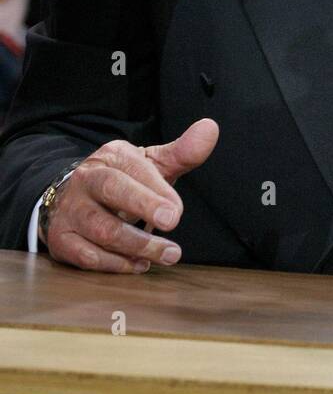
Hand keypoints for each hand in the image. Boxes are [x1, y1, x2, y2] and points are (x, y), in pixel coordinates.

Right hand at [41, 119, 218, 273]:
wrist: (74, 200)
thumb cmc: (124, 182)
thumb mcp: (151, 165)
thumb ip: (181, 153)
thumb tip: (210, 128)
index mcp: (112, 157)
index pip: (135, 168)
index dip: (157, 191)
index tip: (177, 211)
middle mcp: (87, 179)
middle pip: (112, 189)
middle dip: (143, 206)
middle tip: (172, 223)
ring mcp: (71, 210)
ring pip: (101, 229)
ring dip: (137, 246)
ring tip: (168, 254)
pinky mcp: (62, 239)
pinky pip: (88, 256)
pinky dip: (116, 264)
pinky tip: (140, 265)